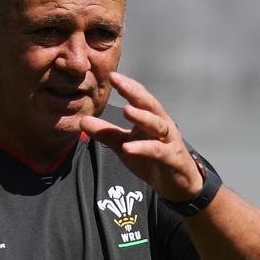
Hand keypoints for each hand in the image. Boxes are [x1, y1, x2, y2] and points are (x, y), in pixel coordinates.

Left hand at [80, 72, 203, 201]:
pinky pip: (157, 151)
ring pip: (157, 124)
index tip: (111, 75)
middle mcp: (162, 124)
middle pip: (149, 103)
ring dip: (142, 116)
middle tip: (117, 80)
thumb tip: (82, 121)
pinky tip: (127, 148)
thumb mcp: (125, 145)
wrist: (177, 184)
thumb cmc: (151, 159)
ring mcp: (169, 141)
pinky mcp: (172, 158)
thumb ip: (106, 133)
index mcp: (151, 118)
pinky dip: (143, 148)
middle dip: (133, 91)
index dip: (127, 85)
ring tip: (126, 110)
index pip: (139, 97)